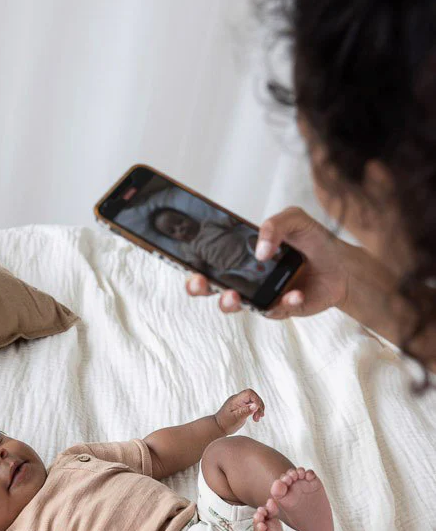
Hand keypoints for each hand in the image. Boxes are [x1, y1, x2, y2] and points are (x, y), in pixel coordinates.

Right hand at [186, 206, 347, 319]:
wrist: (343, 265)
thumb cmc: (314, 240)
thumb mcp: (294, 220)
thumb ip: (274, 225)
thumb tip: (260, 250)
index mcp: (243, 255)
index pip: (211, 259)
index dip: (195, 263)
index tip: (187, 262)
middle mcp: (247, 277)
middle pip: (212, 287)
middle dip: (200, 287)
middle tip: (201, 282)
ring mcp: (261, 295)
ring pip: (236, 305)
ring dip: (229, 302)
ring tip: (235, 296)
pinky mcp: (280, 309)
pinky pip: (274, 311)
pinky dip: (283, 303)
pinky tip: (295, 294)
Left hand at [214, 388, 264, 434]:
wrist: (218, 427)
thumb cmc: (225, 423)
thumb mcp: (236, 418)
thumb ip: (245, 411)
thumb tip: (255, 405)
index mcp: (235, 400)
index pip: (249, 393)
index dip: (256, 400)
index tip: (257, 410)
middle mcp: (238, 399)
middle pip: (253, 396)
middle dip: (259, 406)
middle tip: (258, 417)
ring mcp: (240, 403)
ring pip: (254, 401)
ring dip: (258, 409)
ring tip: (257, 419)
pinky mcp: (242, 407)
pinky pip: (252, 405)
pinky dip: (256, 411)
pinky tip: (256, 418)